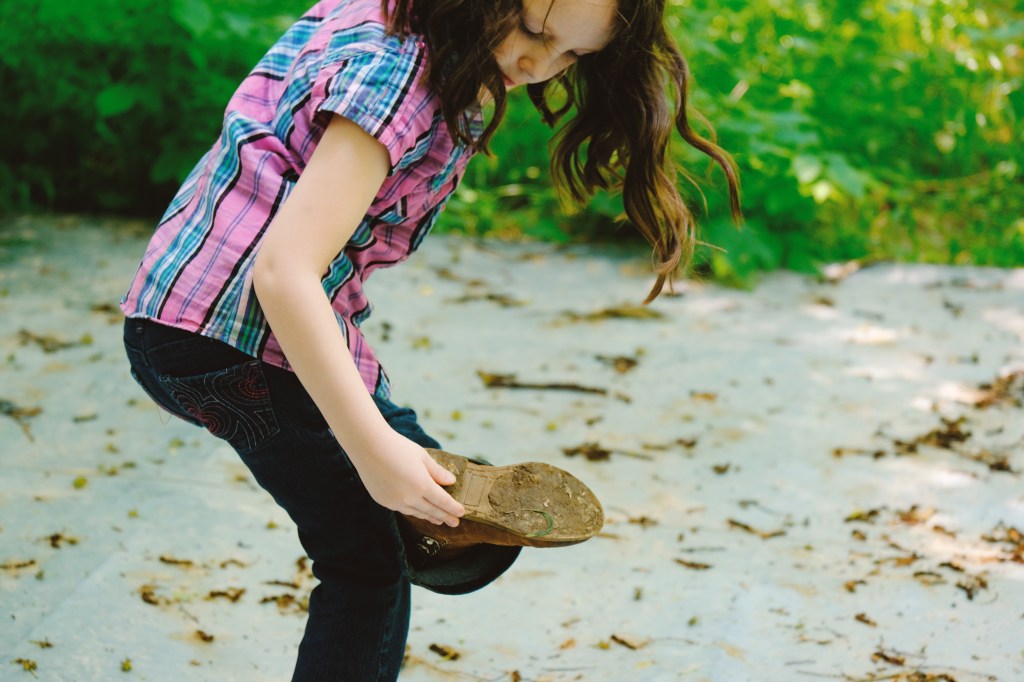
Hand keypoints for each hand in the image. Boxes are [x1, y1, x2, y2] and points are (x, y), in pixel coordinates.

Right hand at [349, 431, 464, 525]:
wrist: (368, 447)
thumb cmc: (397, 447)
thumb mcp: (422, 456)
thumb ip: (437, 471)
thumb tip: (451, 481)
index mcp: (422, 485)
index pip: (443, 502)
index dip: (453, 508)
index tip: (461, 513)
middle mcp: (409, 497)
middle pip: (432, 511)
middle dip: (445, 517)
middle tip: (455, 523)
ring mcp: (395, 501)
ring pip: (417, 513)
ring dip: (429, 517)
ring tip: (438, 520)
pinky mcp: (384, 501)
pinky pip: (403, 509)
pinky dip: (414, 511)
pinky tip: (418, 511)